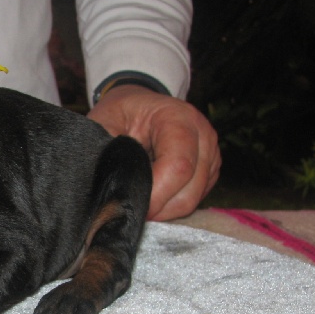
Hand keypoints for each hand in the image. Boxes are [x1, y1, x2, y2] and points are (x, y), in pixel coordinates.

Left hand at [88, 84, 220, 220]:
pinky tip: (152, 194)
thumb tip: (105, 189)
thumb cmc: (120, 113)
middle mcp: (202, 134)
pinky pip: (194, 199)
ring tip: (138, 199)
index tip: (130, 203)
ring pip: (192, 200)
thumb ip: (106, 153)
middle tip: (130, 208)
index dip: (155, 194)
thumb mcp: (104, 124)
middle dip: (157, 207)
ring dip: (163, 209)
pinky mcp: (210, 170)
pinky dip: (171, 205)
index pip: (177, 166)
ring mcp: (210, 153)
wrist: (138, 104)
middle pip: (189, 191)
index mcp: (178, 118)